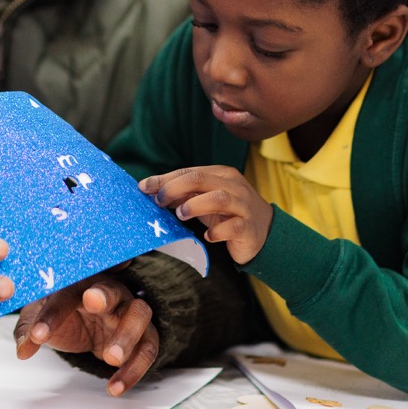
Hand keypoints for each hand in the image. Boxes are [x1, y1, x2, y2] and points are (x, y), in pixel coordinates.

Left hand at [14, 271, 157, 396]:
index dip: (51, 313)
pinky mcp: (145, 334)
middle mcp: (109, 292)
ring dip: (126, 335)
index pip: (65, 294)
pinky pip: (147, 348)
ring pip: (138, 314)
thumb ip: (30, 329)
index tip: (38, 335)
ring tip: (111, 358)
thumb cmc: (68, 313)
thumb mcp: (42, 317)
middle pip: (111, 288)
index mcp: (80, 284)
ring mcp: (130, 311)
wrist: (93, 323)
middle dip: (103, 296)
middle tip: (92, 303)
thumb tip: (23, 349)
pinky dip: (134, 369)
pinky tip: (116, 387)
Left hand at [139, 166, 273, 263]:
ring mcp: (242, 205)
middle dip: (175, 188)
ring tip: (180, 214)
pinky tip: (208, 237)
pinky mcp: (248, 227)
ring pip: (218, 198)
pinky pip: (233, 226)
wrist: (264, 232)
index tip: (143, 187)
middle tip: (159, 201)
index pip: (189, 172)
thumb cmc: (228, 213)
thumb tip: (152, 191)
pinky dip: (218, 231)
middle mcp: (232, 186)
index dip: (164, 179)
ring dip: (195, 205)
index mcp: (220, 174)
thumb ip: (183, 194)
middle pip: (201, 179)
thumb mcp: (204, 200)